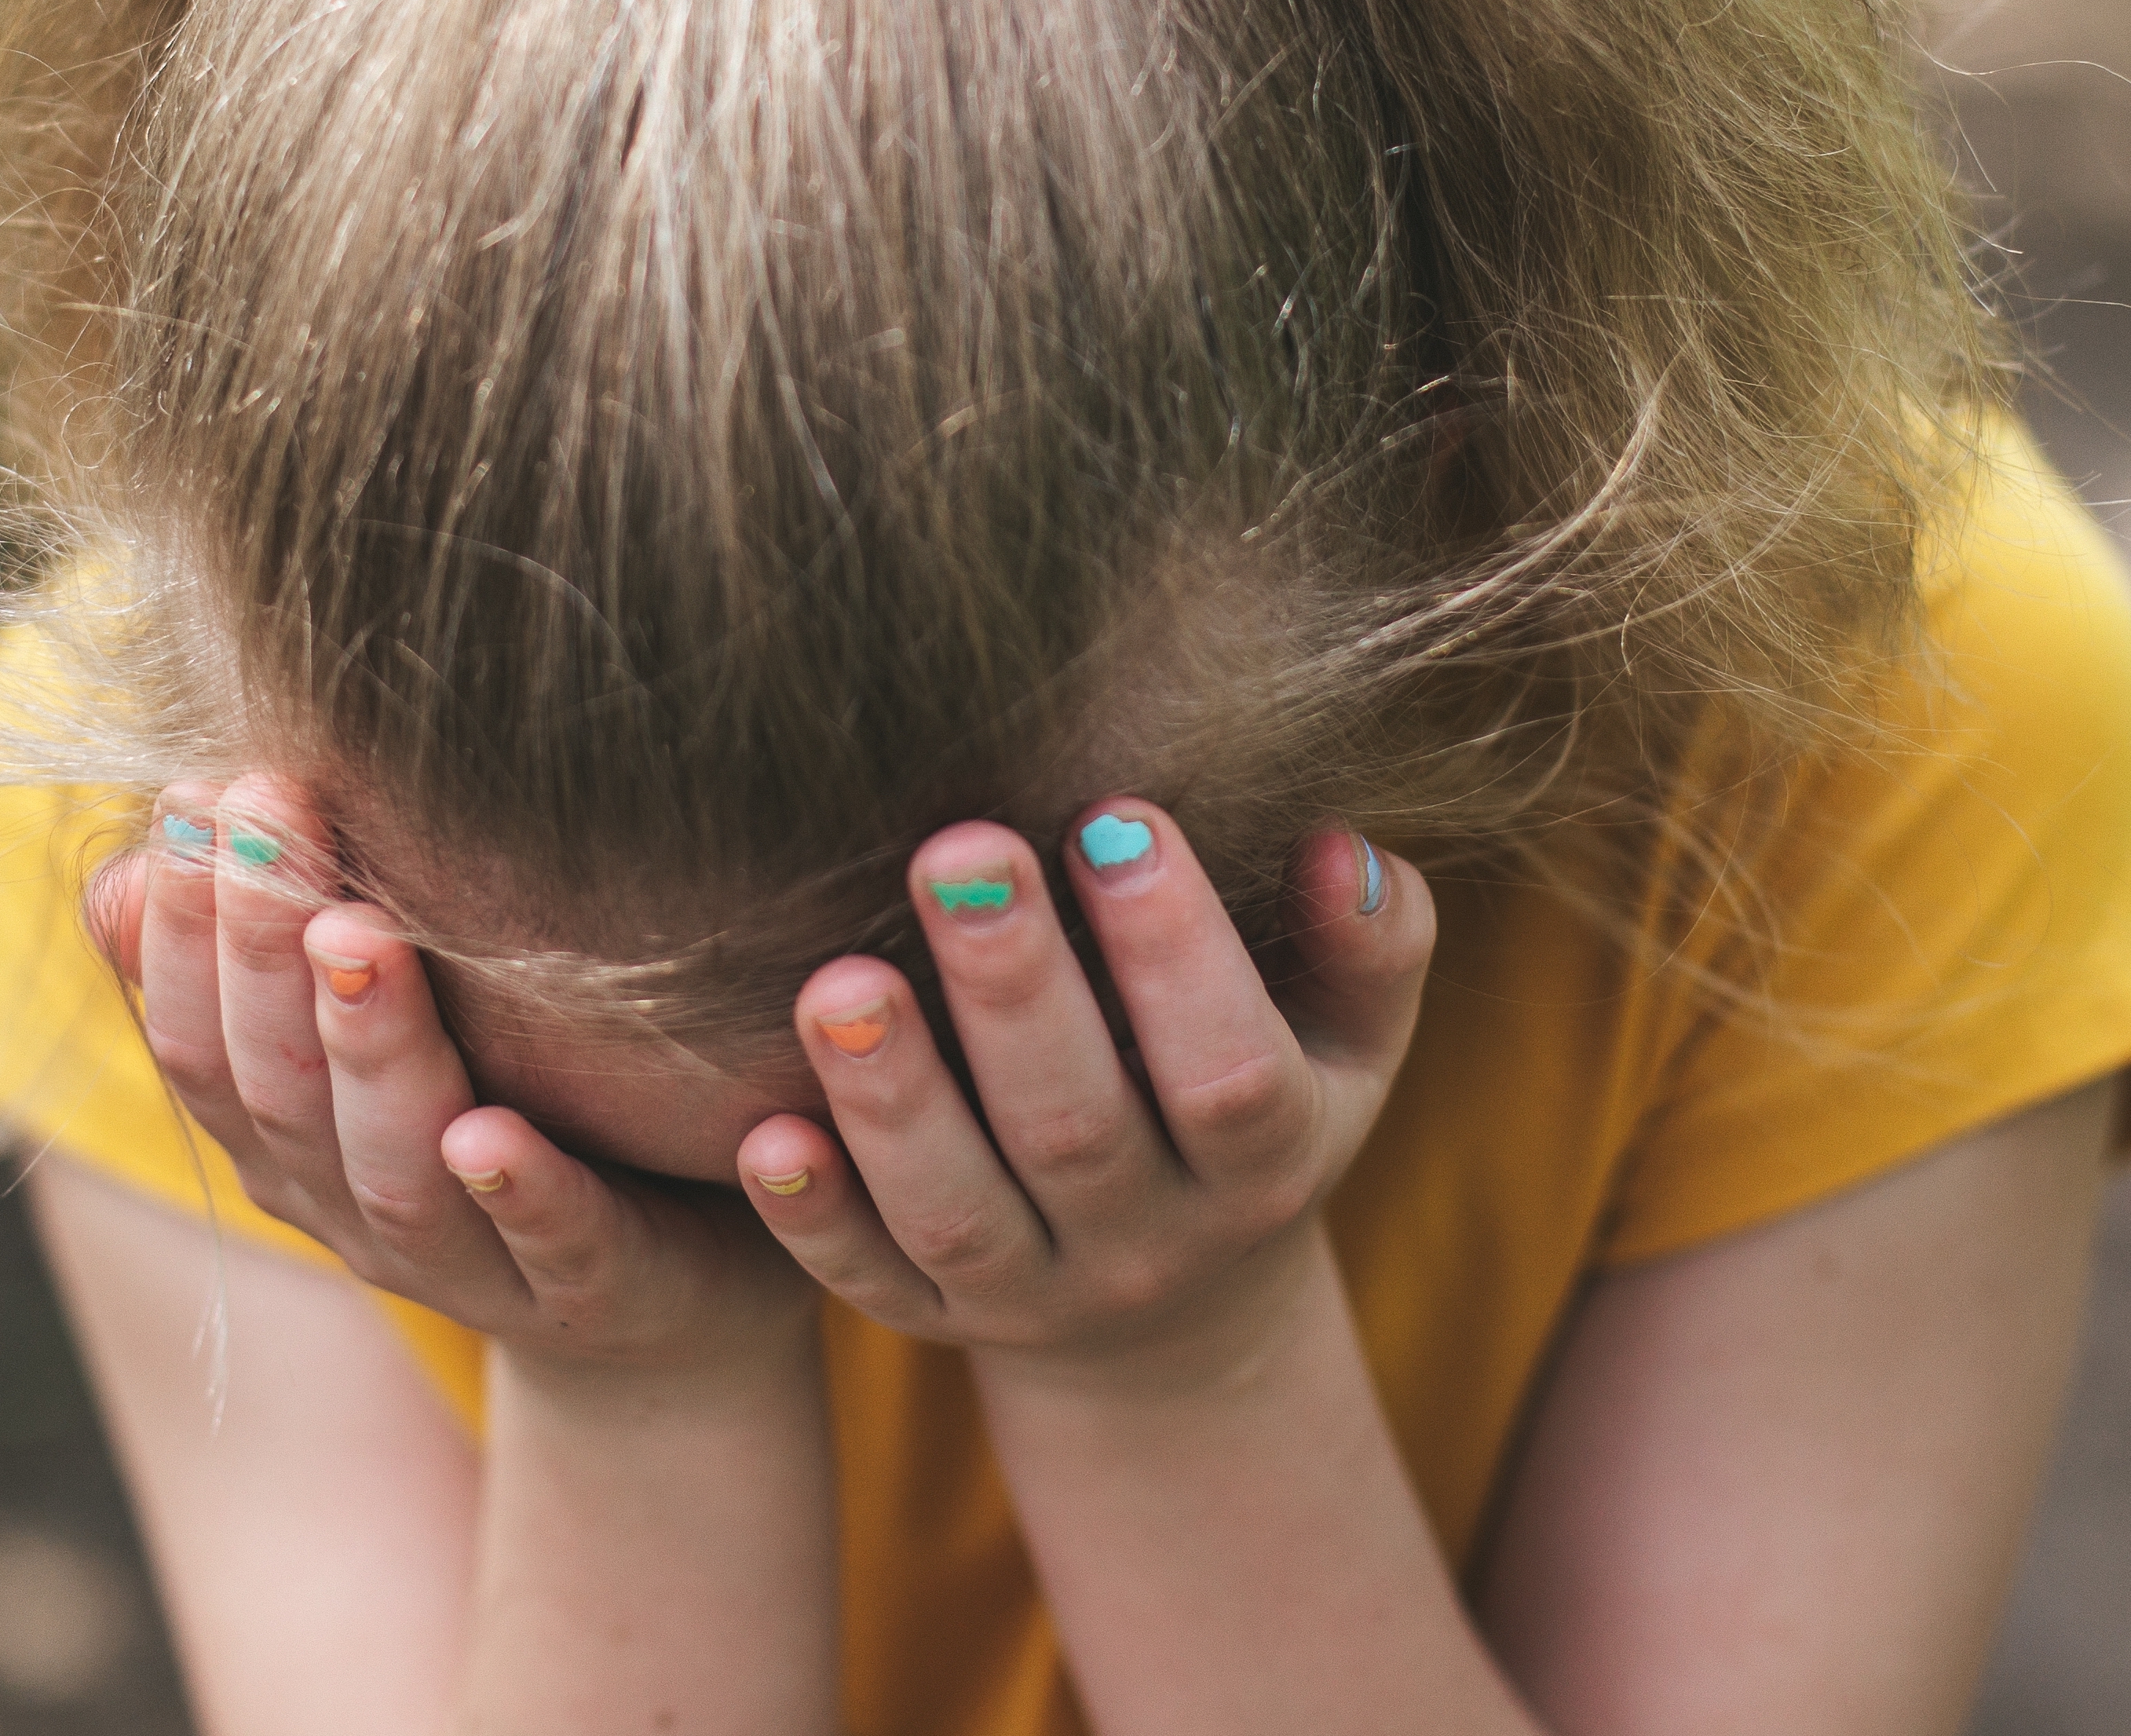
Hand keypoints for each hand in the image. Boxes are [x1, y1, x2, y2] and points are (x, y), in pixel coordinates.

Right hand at [86, 773, 817, 1385]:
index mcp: (294, 1146)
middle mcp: (358, 1212)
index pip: (205, 1045)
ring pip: (396, 1170)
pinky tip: (491, 1130)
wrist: (664, 1285)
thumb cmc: (514, 1103)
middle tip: (269, 816)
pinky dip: (519, 1191)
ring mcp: (472, 1263)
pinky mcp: (592, 1284)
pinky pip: (554, 1246)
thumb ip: (272, 958)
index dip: (185, 930)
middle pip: (285, 1090)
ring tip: (359, 938)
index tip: (192, 798)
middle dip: (262, 948)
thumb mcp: (384, 1023)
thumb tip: (120, 873)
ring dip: (370, 1049)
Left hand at [734, 806, 1432, 1399]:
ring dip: (893, 1097)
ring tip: (839, 981)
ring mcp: (1030, 1290)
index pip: (1229, 1073)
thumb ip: (1370, 945)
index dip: (1177, 954)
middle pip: (1077, 1129)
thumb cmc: (1257, 1100)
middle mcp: (1146, 1240)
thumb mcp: (1344, 1042)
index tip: (1116, 816)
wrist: (1177, 1315)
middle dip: (1015, 988)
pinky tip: (764, 1132)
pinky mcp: (926, 1317)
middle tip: (960, 849)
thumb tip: (1339, 843)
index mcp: (1262, 1164)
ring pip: (957, 1211)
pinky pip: (865, 1282)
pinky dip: (813, 1216)